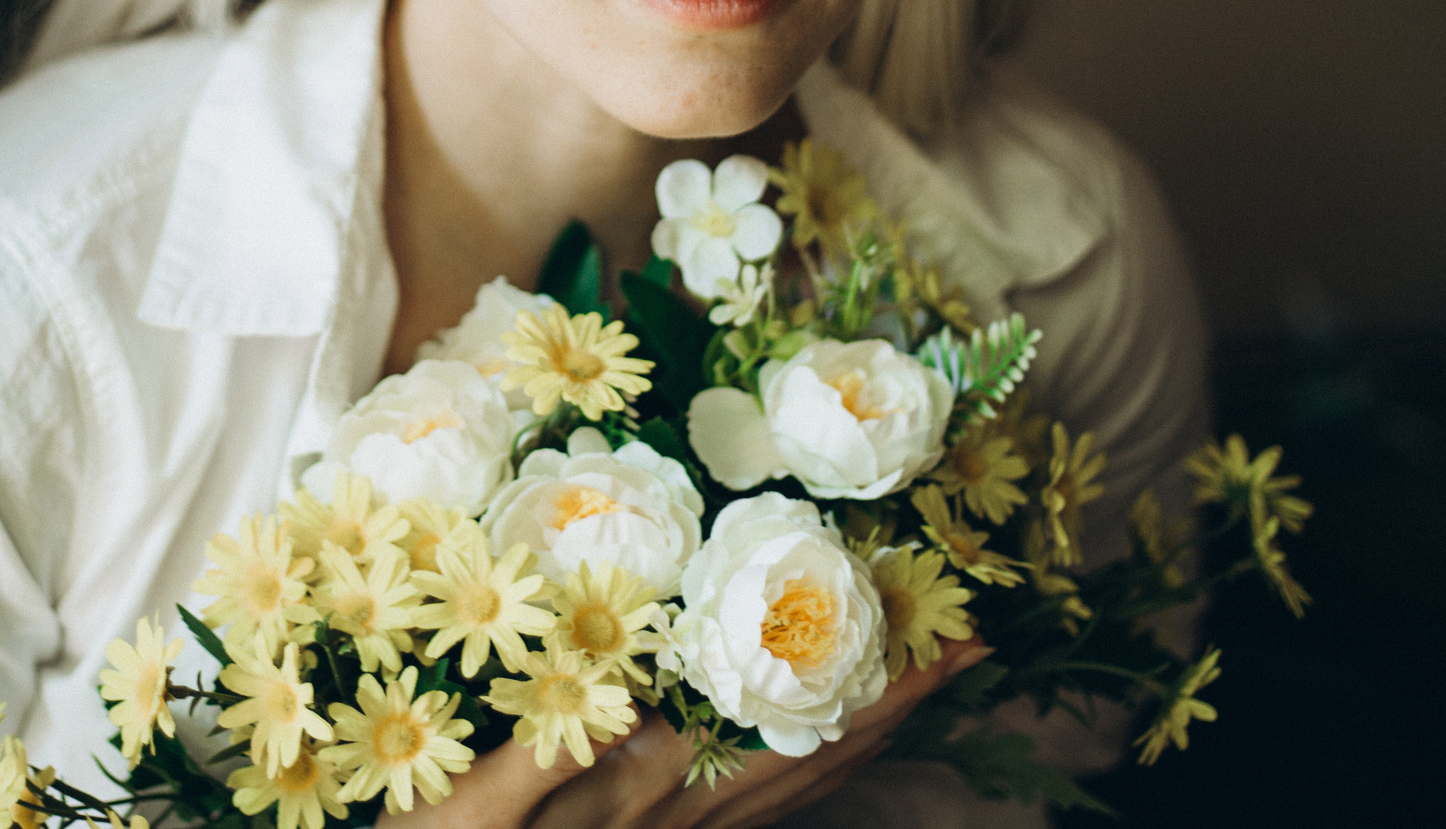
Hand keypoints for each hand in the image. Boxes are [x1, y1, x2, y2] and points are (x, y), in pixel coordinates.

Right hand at [391, 639, 991, 828]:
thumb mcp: (470, 808)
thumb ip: (543, 756)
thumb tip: (635, 704)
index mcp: (649, 788)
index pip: (784, 726)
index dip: (867, 683)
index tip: (936, 634)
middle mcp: (684, 813)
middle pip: (821, 751)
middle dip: (905, 698)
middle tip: (975, 645)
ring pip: (805, 778)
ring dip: (878, 728)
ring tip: (933, 679)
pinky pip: (771, 801)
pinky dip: (822, 762)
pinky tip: (834, 738)